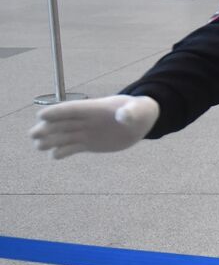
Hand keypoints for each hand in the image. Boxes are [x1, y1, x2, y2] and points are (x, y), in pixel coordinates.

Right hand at [30, 95, 159, 159]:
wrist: (140, 122)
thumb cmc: (138, 111)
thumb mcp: (137, 110)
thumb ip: (130, 112)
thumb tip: (124, 116)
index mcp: (93, 109)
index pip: (71, 109)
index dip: (57, 112)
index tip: (41, 116)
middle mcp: (85, 120)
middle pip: (61, 123)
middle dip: (46, 128)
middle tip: (33, 135)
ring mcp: (85, 132)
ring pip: (63, 136)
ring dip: (50, 140)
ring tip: (38, 146)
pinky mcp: (88, 144)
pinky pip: (72, 148)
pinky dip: (63, 152)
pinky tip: (54, 156)